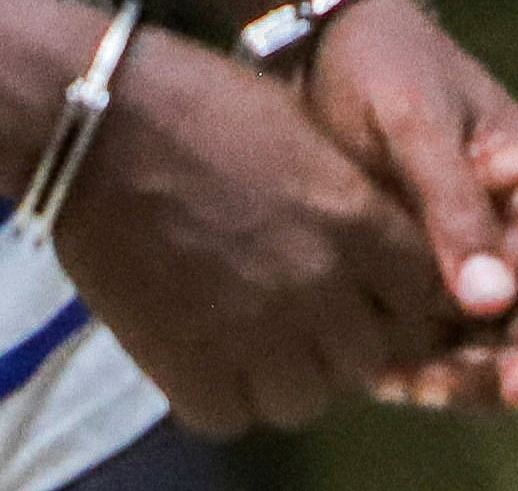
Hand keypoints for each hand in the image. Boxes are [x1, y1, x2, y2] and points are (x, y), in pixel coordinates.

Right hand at [50, 27, 456, 436]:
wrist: (91, 121)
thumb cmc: (198, 102)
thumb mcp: (302, 130)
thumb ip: (354, 201)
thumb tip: (386, 250)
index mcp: (354, 220)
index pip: (426, 297)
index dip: (404, 297)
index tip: (378, 290)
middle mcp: (319, 286)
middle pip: (373, 357)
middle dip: (350, 337)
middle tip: (308, 310)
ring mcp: (255, 334)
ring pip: (308, 399)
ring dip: (291, 372)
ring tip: (256, 333)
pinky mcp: (190, 368)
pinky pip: (234, 415)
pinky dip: (225, 392)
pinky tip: (208, 349)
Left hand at [299, 0, 517, 416]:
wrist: (326, 36)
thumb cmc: (382, 62)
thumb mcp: (415, 126)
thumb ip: (453, 208)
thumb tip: (493, 303)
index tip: (514, 386)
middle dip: (495, 373)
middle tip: (426, 388)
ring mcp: (478, 248)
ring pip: (490, 341)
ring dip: (454, 372)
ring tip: (389, 377)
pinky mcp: (432, 261)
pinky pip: (443, 327)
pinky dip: (419, 354)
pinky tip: (374, 363)